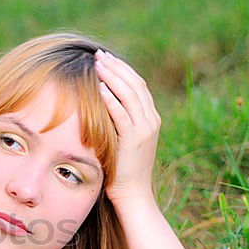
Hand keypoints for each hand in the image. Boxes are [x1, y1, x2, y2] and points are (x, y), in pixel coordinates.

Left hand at [94, 50, 161, 205]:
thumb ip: (118, 123)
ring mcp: (145, 129)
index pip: (138, 85)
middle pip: (135, 84)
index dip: (122, 69)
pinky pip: (122, 114)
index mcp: (150, 118)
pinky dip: (111, 99)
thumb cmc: (122, 169)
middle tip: (100, 55)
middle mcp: (151, 120)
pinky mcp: (134, 139)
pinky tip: (99, 87)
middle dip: (117, 67)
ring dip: (113, 77)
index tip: (106, 59)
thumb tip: (100, 106)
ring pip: (130, 95)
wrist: (134, 193)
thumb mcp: (122, 140)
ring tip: (98, 65)